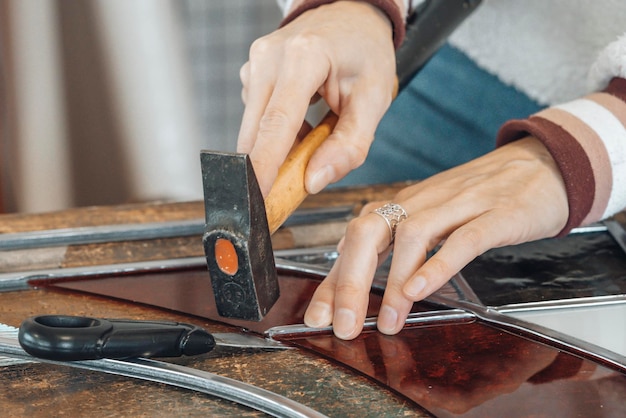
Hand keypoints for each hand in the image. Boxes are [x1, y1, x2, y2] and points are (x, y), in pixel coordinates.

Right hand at [237, 1, 395, 195]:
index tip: (254, 200)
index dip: (263, 167)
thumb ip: (349, 145)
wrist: (349, 13)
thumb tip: (314, 182)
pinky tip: (301, 122)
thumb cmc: (365, 53)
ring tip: (313, 135)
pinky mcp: (250, 71)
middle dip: (267, 169)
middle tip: (290, 193)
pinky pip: (256, 117)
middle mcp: (269, 57)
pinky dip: (276, 133)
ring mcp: (255, 62)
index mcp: (304, 58)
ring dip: (276, 149)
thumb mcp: (373, 98)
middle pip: (257, 132)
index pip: (277, 124)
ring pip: (253, 128)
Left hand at [304, 137, 569, 338]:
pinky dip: (437, 265)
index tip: (317, 316)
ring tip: (387, 321)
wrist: (539, 163)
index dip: (332, 280)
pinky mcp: (496, 214)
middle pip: (368, 232)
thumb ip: (399, 248)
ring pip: (411, 236)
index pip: (353, 241)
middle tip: (343, 325)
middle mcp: (420, 202)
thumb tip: (358, 280)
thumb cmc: (480, 197)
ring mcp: (457, 205)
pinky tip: (421, 290)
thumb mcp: (433, 219)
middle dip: (348, 282)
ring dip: (392, 282)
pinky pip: (462, 240)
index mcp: (402, 205)